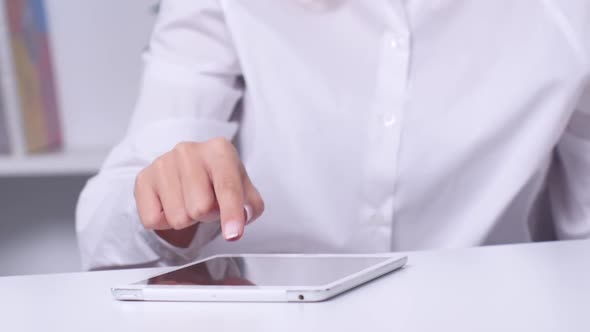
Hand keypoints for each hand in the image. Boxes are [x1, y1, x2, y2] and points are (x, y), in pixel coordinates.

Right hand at [134, 137, 264, 241]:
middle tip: (208, 203)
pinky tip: (171, 203)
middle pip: (201, 208)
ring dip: (187, 219)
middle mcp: (189, 151)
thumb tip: (243, 217)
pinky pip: (153, 220)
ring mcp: (163, 162)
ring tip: (189, 202)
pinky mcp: (143, 178)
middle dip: (207, 215)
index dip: (231, 213)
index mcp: (219, 150)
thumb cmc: (217, 178)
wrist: (187, 167)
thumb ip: (251, 204)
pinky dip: (164, 221)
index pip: (227, 187)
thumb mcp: (242, 186)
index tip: (233, 234)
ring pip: (178, 217)